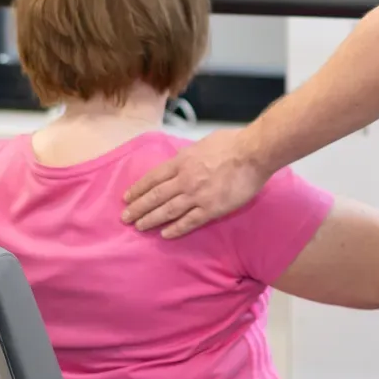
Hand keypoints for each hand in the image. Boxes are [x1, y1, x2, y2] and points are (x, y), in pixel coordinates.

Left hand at [122, 129, 270, 238]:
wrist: (253, 153)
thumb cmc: (231, 143)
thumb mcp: (201, 144)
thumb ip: (188, 156)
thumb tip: (181, 161)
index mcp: (181, 161)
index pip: (153, 178)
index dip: (138, 189)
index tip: (127, 198)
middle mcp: (184, 179)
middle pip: (156, 196)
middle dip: (138, 207)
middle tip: (125, 218)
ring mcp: (197, 195)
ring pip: (168, 210)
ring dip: (151, 219)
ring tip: (139, 227)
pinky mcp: (211, 209)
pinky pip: (189, 221)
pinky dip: (176, 229)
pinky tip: (165, 234)